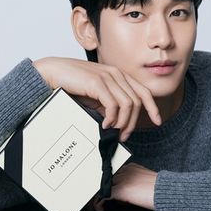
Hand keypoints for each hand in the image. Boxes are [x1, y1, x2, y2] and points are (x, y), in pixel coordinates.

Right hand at [32, 57, 161, 141]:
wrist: (52, 73)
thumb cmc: (71, 84)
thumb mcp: (95, 96)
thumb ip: (108, 104)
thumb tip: (117, 122)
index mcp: (118, 75)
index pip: (144, 91)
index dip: (153, 107)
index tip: (157, 121)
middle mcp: (116, 73)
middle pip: (137, 101)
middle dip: (133, 122)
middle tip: (124, 136)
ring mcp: (107, 76)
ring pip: (128, 104)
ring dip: (123, 122)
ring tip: (113, 132)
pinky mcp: (97, 82)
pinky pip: (113, 105)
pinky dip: (112, 118)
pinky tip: (104, 124)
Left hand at [85, 163, 157, 210]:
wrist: (166, 192)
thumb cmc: (158, 190)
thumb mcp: (142, 184)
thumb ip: (130, 186)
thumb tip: (119, 197)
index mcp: (129, 167)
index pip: (110, 174)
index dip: (103, 184)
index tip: (98, 192)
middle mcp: (124, 170)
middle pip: (103, 179)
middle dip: (95, 191)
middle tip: (91, 200)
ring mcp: (122, 179)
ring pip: (100, 187)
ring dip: (94, 198)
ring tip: (93, 207)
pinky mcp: (121, 189)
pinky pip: (104, 196)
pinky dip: (99, 204)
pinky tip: (100, 210)